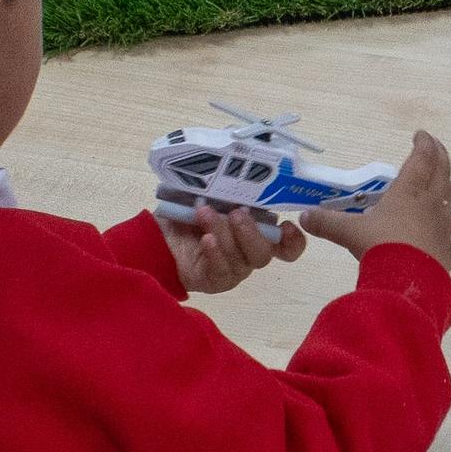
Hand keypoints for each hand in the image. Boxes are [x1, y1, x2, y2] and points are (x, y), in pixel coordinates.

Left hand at [164, 202, 305, 295]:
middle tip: (236, 213)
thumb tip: (234, 171)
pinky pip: (223, 270)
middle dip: (252, 231)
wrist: (158, 235)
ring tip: (205, 214)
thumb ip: (225, 189)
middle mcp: (249, 251)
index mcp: (255, 229)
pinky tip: (206, 240)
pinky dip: (216, 253)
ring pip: (242, 259)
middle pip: (265, 251)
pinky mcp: (218, 281)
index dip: (292, 239)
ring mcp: (235, 269)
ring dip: (225, 234)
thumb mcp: (208, 194)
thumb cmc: (187, 212)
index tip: (287, 226)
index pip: (286, 243)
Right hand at [304, 130, 450, 271]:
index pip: (421, 160)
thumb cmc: (379, 247)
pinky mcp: (449, 256)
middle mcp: (430, 206)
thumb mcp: (348, 232)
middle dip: (441, 158)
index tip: (422, 135)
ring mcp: (443, 230)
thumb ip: (327, 223)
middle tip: (437, 150)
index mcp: (407, 193)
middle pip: (443, 175)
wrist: (405, 280)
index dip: (424, 144)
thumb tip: (304, 218)